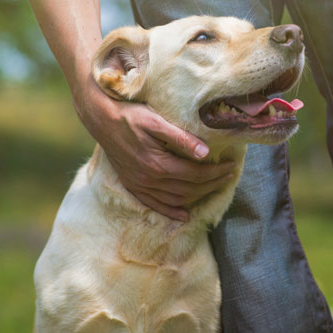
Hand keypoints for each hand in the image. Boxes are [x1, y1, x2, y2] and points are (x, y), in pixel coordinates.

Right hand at [73, 77, 234, 220]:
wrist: (102, 120)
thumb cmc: (130, 117)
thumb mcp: (156, 121)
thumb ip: (181, 138)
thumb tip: (205, 152)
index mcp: (158, 164)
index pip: (195, 174)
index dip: (216, 172)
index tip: (231, 166)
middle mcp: (150, 180)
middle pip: (189, 189)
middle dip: (212, 184)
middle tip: (229, 176)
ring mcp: (140, 185)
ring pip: (176, 200)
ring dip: (198, 197)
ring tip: (214, 188)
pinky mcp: (133, 186)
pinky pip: (155, 205)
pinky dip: (171, 212)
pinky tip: (184, 215)